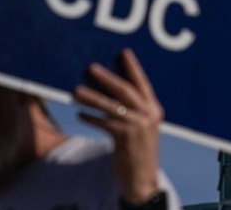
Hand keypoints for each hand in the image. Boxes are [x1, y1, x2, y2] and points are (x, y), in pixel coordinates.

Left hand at [74, 48, 163, 204]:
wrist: (143, 177)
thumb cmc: (140, 149)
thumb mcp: (144, 127)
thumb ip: (135, 110)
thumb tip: (111, 91)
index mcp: (154, 109)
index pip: (143, 84)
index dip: (133, 68)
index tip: (123, 52)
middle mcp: (148, 115)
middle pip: (125, 91)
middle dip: (107, 78)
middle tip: (91, 67)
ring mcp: (137, 126)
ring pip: (111, 106)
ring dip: (92, 97)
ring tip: (76, 91)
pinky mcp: (125, 138)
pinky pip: (104, 123)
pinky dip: (91, 118)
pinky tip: (80, 114)